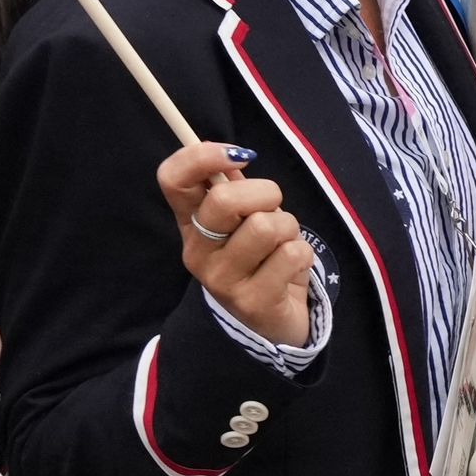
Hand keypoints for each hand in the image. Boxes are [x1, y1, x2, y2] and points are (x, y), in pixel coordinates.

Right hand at [160, 139, 313, 347]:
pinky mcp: (252, 302)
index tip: (239, 156)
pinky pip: (292, 254)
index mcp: (190, 224)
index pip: (172, 178)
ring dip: (289, 228)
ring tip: (283, 245)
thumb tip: (233, 153)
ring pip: (266, 226)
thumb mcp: (243, 221)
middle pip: (224, 199)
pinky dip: (302, 254)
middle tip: (274, 211)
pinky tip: (291, 269)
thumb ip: (234, 187)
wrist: (273, 322)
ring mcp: (222, 281)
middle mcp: (198, 253)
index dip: (202, 156)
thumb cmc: (260, 259)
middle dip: (266, 194)